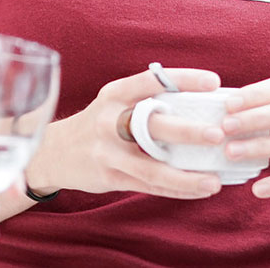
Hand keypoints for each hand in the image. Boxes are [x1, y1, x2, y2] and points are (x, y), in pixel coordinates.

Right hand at [21, 67, 224, 199]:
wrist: (52, 151)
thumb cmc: (99, 122)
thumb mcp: (114, 102)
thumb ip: (148, 101)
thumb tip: (202, 102)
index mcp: (115, 94)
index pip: (151, 81)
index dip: (183, 80)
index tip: (214, 82)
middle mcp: (109, 121)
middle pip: (151, 126)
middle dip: (186, 131)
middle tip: (217, 134)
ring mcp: (108, 152)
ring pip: (151, 167)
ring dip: (185, 177)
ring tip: (214, 181)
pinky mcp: (109, 177)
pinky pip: (148, 186)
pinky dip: (176, 190)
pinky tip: (199, 190)